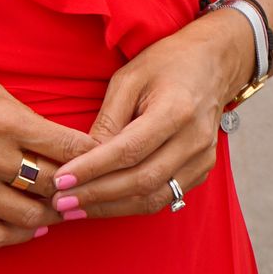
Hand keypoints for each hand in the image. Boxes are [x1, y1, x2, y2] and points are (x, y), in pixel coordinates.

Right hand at [0, 61, 98, 248]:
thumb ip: (22, 116)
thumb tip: (56, 140)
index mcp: (1, 119)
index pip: (67, 148)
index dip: (93, 157)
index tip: (105, 159)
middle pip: (52, 187)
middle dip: (75, 189)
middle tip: (85, 188)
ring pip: (28, 218)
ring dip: (51, 216)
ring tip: (60, 208)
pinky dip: (19, 235)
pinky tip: (29, 227)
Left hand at [50, 10, 247, 219]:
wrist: (212, 64)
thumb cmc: (165, 63)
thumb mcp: (129, 77)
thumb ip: (108, 118)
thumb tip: (84, 157)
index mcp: (176, 110)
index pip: (129, 150)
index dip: (93, 169)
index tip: (61, 180)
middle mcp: (194, 140)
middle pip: (141, 180)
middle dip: (97, 195)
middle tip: (60, 202)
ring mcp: (202, 159)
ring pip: (154, 198)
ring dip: (111, 208)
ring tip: (75, 209)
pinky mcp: (202, 170)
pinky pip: (165, 197)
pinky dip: (132, 205)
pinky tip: (104, 205)